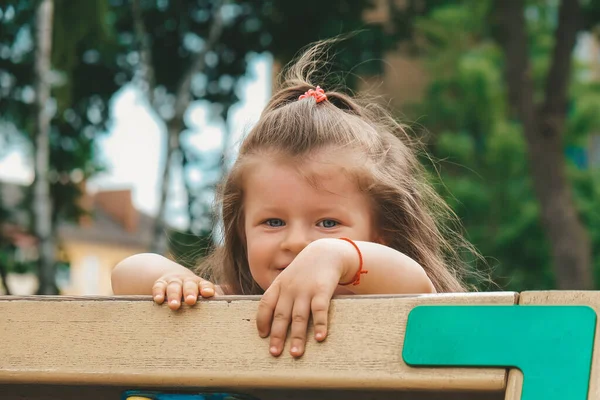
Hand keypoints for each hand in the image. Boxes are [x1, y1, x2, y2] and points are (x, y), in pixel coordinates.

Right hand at [152, 272, 216, 309]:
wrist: (174, 277)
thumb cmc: (193, 293)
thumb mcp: (203, 295)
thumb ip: (215, 300)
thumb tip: (231, 309)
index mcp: (200, 284)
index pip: (205, 285)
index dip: (206, 288)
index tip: (208, 294)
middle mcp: (187, 281)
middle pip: (190, 285)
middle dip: (190, 292)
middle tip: (191, 301)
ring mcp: (174, 281)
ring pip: (174, 286)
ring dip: (174, 295)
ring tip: (174, 306)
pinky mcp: (161, 283)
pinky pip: (159, 286)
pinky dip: (158, 292)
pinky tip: (158, 300)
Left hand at [256, 239, 352, 357]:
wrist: (326, 252)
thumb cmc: (305, 270)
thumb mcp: (288, 278)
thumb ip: (281, 296)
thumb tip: (274, 322)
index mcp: (279, 285)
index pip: (265, 304)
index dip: (262, 320)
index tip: (262, 336)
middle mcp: (290, 288)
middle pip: (281, 315)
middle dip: (277, 335)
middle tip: (274, 353)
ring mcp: (306, 289)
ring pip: (299, 317)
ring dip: (298, 337)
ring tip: (296, 353)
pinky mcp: (322, 290)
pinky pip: (319, 310)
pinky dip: (320, 324)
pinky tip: (320, 338)